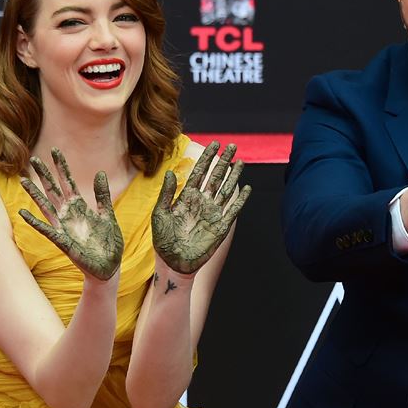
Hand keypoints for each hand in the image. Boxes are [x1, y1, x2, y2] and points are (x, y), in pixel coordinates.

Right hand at [18, 148, 123, 280]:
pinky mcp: (63, 242)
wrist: (109, 267)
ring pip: (46, 207)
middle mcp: (69, 215)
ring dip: (35, 194)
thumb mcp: (108, 215)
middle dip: (45, 175)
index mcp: (80, 207)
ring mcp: (64, 228)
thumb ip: (102, 196)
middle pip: (53, 190)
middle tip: (34, 159)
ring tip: (23, 180)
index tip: (55, 150)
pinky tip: (23, 213)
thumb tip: (99, 173)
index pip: (68, 182)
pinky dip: (35, 222)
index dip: (61, 167)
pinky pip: (46, 230)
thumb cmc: (108, 243)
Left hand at [152, 141, 251, 274]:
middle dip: (224, 161)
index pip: (200, 172)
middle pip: (215, 177)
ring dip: (233, 176)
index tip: (214, 144)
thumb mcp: (160, 214)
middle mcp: (202, 202)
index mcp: (187, 197)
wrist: (173, 263)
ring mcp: (212, 213)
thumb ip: (167, 193)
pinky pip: (233, 210)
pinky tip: (246, 188)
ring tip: (240, 161)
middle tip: (231, 146)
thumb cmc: (163, 240)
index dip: (207, 158)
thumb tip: (171, 172)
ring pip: (226, 189)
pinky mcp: (221, 227)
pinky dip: (240, 199)